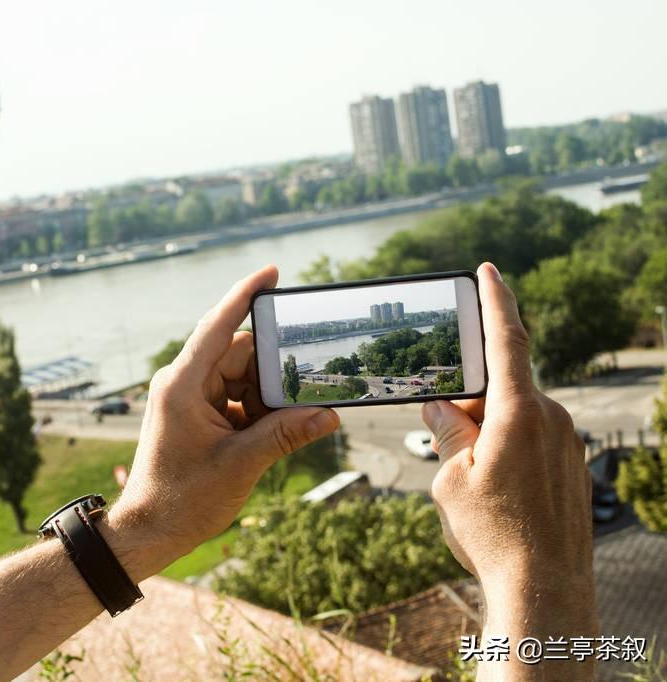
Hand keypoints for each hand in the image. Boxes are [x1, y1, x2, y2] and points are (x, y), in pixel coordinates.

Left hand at [106, 265, 339, 576]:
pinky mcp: (196, 414)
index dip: (245, 296)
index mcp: (184, 384)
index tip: (272, 272)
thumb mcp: (241, 464)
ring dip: (268, 397)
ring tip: (291, 422)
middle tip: (310, 388)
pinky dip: (257, 411)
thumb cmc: (182, 499)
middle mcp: (183, 383)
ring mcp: (189, 398)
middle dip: (275, 371)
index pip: (218, 326)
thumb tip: (329, 415)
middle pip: (239, 354)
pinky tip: (275, 431)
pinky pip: (235, 397)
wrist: (149, 530)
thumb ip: (285, 434)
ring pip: (242, 378)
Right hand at [422, 262, 596, 676]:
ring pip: (516, 417)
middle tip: (447, 436)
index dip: (497, 300)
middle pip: (503, 387)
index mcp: (520, 412)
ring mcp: (568, 443)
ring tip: (469, 479)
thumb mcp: (452, 479)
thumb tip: (443, 407)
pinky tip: (493, 491)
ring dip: (486, 432)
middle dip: (470, 402)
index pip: (507, 340)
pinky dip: (506, 450)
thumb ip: (449, 432)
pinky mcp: (573, 466)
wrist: (546, 589)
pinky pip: (533, 441)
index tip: (490, 269)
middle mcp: (552, 419)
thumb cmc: (494, 533)